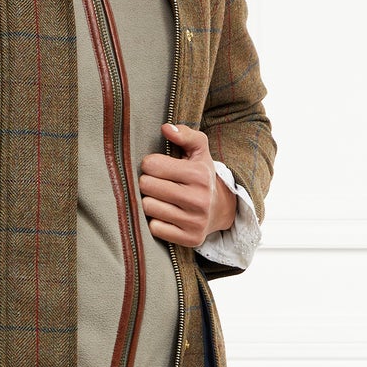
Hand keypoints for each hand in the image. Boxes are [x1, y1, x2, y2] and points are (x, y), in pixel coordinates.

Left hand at [137, 124, 235, 247]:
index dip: (149, 164)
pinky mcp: (190, 239)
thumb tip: (165, 128)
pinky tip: (165, 215)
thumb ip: (185, 134)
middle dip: (147, 182)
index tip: (157, 167)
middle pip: (146, 186)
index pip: (151, 165)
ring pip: (148, 207)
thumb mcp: (199, 151)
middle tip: (156, 183)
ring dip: (150, 201)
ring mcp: (195, 221)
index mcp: (199, 175)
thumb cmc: (201, 176)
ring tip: (160, 198)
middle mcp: (199, 199)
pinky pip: (155, 228)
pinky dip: (156, 221)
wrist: (220, 209)